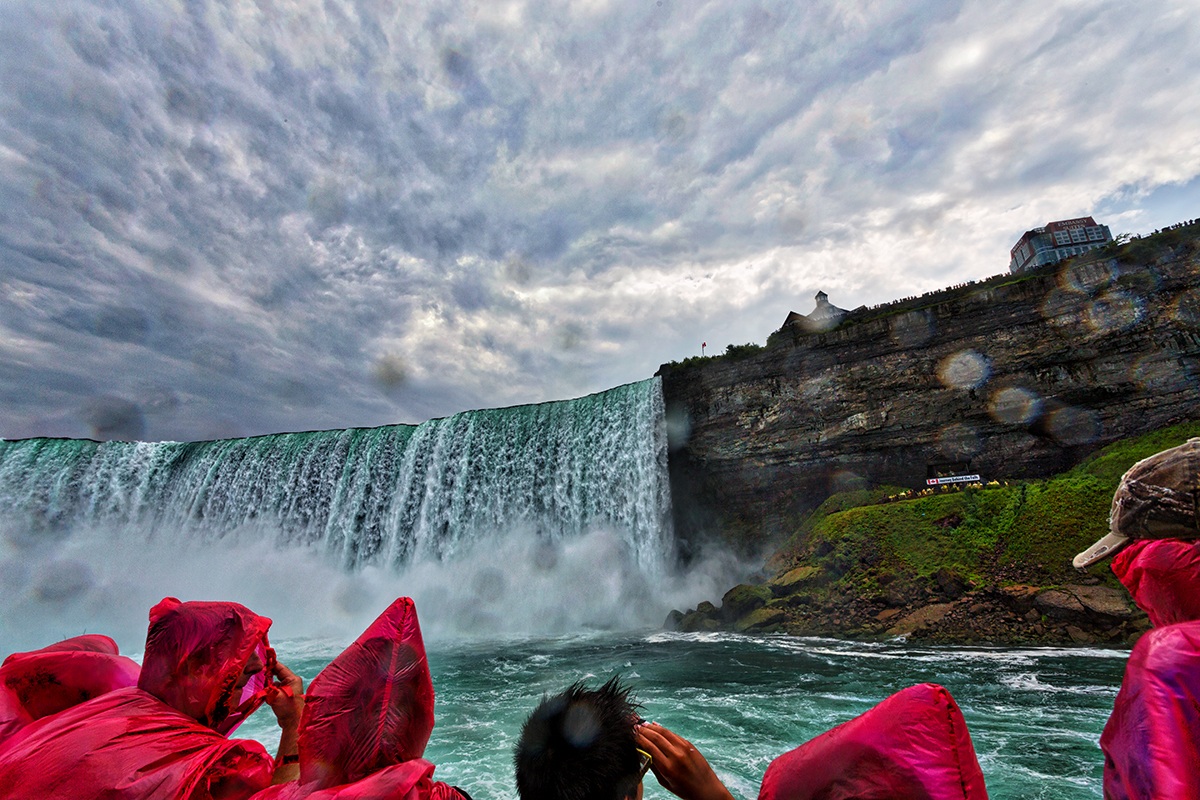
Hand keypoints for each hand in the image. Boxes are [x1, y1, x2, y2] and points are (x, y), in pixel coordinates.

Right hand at [267, 661, 304, 784]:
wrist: (293, 723)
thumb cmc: (287, 708)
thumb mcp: (275, 694)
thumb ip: (269, 686)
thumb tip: (263, 681)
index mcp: (293, 679)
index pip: (280, 667)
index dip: (270, 664)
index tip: (261, 660)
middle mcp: (292, 683)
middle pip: (277, 675)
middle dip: (267, 674)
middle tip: (256, 672)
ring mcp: (289, 690)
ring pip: (275, 683)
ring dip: (267, 684)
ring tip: (258, 683)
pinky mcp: (285, 698)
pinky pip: (275, 691)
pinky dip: (269, 691)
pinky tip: (262, 693)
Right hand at [635, 722, 734, 799]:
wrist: (707, 789)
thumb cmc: (685, 790)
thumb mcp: (665, 782)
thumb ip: (654, 767)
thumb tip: (642, 752)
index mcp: (668, 768)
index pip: (649, 748)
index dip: (639, 739)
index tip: (631, 734)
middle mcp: (676, 756)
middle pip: (656, 737)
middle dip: (643, 731)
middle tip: (634, 726)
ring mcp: (684, 749)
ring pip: (665, 732)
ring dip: (652, 727)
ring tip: (642, 724)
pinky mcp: (689, 745)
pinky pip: (674, 734)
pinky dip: (663, 729)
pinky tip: (656, 726)